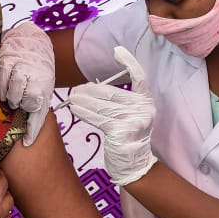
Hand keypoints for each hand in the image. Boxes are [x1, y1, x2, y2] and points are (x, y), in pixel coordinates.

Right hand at [0, 22, 54, 145]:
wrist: (33, 40)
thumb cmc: (39, 68)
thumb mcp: (44, 87)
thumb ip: (38, 108)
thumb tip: (29, 137)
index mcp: (45, 82)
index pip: (38, 109)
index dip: (32, 126)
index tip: (27, 140)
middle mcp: (34, 73)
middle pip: (22, 99)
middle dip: (18, 105)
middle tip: (15, 104)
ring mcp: (20, 65)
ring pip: (10, 89)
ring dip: (8, 96)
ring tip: (9, 96)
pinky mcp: (7, 57)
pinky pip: (0, 77)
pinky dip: (0, 86)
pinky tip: (2, 87)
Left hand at [68, 46, 155, 185]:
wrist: (134, 166)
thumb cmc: (128, 139)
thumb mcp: (130, 117)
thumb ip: (119, 103)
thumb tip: (91, 89)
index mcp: (146, 103)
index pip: (140, 78)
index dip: (129, 63)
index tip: (117, 51)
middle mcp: (143, 109)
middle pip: (111, 92)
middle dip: (90, 90)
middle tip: (76, 90)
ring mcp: (133, 120)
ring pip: (101, 106)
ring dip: (82, 101)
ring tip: (71, 99)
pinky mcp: (121, 131)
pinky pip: (97, 118)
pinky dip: (84, 113)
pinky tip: (75, 110)